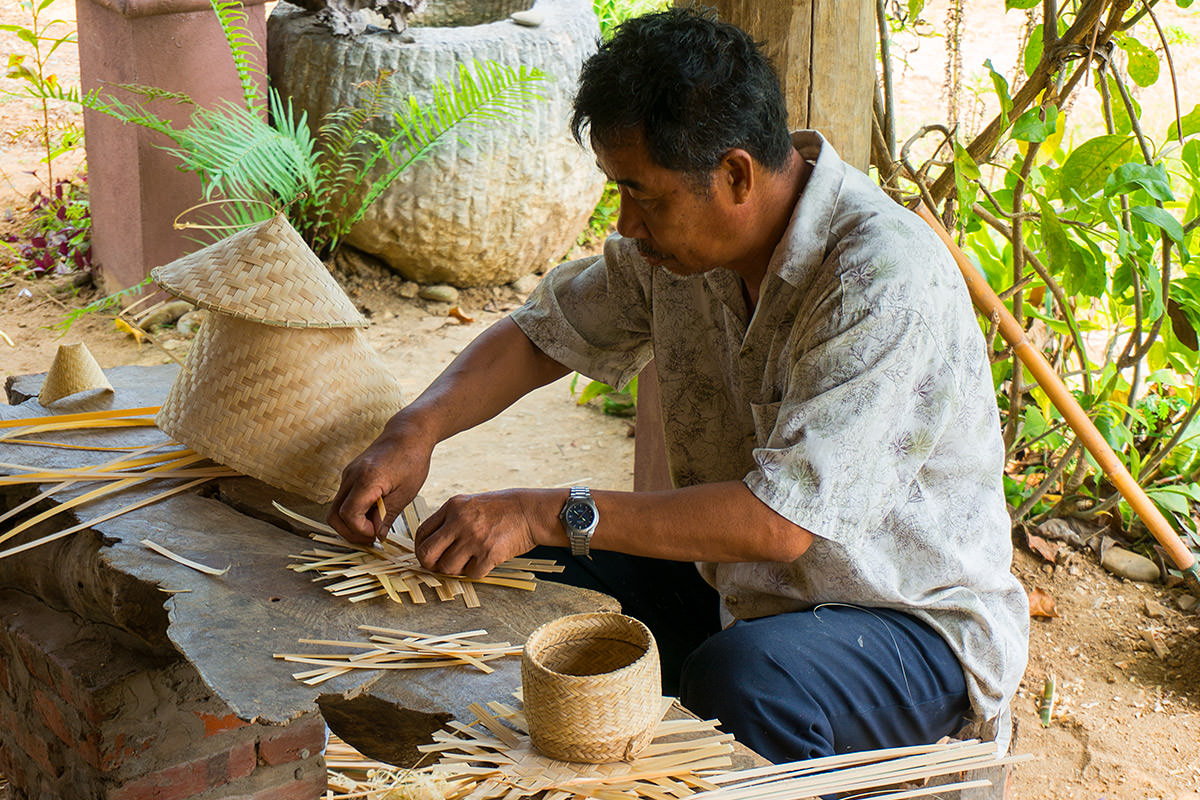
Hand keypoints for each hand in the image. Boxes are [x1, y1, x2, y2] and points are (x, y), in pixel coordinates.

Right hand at [327, 422, 433, 544]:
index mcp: (366, 479)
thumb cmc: (412, 460)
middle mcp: (351, 476)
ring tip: (372, 528)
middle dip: (349, 532)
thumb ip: (388, 515)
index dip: (360, 530)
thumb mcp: (406, 492)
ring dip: (350, 523)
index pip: (348, 515)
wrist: (408, 433)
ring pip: (336, 508)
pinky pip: (344, 499)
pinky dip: (353, 511)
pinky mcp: (351, 474)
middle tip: (371, 539)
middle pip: (333, 515)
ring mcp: (348, 475)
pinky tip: (372, 514)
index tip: (377, 534)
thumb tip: (377, 536)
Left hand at [413, 489, 550, 578]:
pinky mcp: (489, 553)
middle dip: (431, 565)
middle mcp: (460, 522)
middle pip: (427, 554)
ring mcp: (474, 538)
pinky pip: (471, 574)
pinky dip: (476, 572)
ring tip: (468, 561)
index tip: (428, 555)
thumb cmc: (501, 509)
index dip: (421, 548)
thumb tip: (431, 545)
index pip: (422, 533)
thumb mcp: (470, 504)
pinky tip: (485, 561)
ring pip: (448, 568)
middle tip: (440, 566)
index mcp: (453, 507)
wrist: (530, 511)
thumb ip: (450, 520)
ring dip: (456, 570)